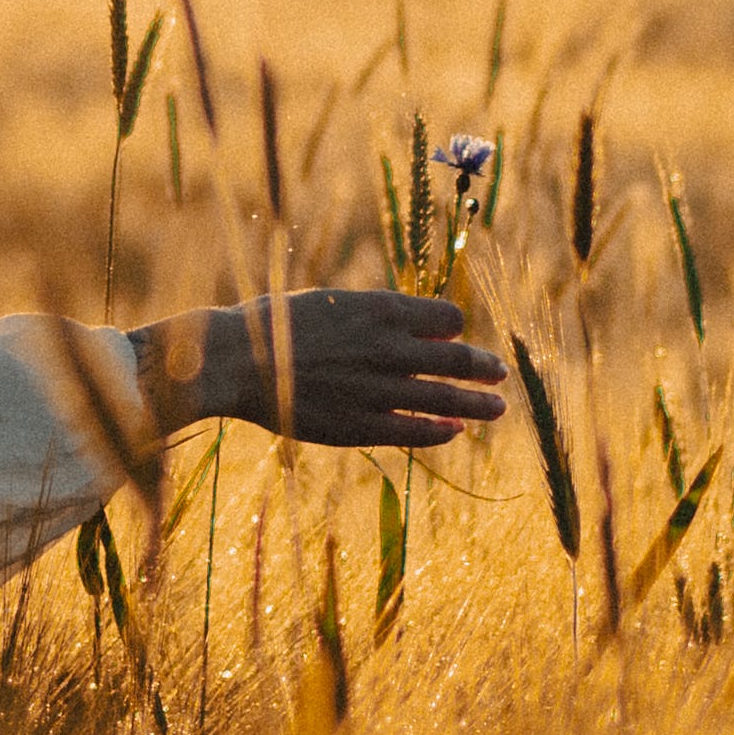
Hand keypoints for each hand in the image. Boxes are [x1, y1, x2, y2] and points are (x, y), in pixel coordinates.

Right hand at [162, 292, 505, 448]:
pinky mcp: (361, 425)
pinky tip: (455, 432)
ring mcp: (378, 389)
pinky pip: (415, 430)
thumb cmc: (273, 326)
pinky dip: (440, 431)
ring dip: (476, 404)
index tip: (458, 335)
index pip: (445, 317)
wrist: (234, 362)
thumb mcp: (330, 303)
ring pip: (445, 399)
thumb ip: (372, 315)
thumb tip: (410, 323)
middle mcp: (388, 348)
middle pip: (455, 359)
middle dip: (483, 368)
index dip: (455, 327)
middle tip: (500, 372)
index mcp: (380, 309)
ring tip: (498, 408)